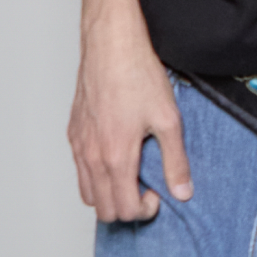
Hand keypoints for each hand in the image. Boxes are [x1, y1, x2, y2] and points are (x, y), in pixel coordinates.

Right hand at [67, 0, 192, 221]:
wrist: (112, 45)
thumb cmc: (138, 76)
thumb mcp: (168, 118)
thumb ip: (176, 161)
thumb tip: (183, 192)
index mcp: (116, 157)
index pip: (124, 210)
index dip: (144, 211)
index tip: (158, 194)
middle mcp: (91, 156)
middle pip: (102, 209)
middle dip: (126, 208)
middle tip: (146, 188)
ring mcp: (79, 145)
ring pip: (87, 192)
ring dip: (108, 194)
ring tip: (132, 174)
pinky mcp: (73, 132)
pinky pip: (79, 169)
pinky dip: (95, 175)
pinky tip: (115, 156)